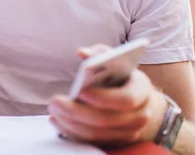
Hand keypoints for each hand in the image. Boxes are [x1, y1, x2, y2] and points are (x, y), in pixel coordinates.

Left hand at [48, 44, 167, 146]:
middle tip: (55, 102)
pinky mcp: (114, 141)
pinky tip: (56, 121)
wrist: (136, 99)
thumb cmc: (120, 74)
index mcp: (141, 90)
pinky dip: (71, 132)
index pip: (125, 99)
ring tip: (53, 111)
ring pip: (97, 134)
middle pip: (107, 120)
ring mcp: (128, 132)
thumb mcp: (114, 60)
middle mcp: (139, 115)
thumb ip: (100, 53)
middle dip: (77, 112)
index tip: (81, 91)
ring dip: (71, 123)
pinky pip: (91, 141)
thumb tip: (82, 52)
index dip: (103, 98)